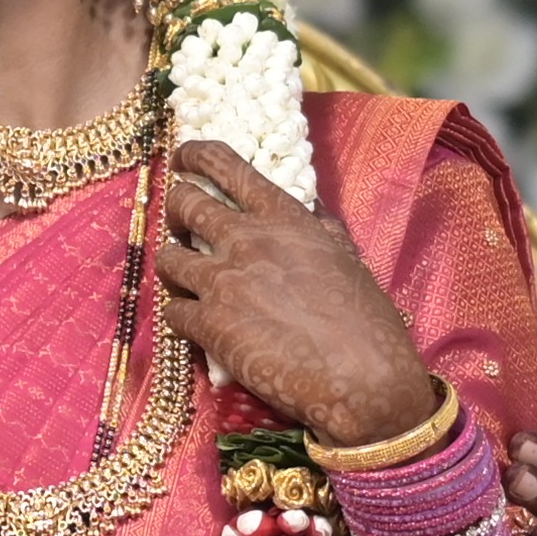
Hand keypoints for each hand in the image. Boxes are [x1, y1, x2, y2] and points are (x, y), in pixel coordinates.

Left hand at [151, 140, 442, 447]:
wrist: (364, 380)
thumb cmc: (369, 323)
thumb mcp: (349, 260)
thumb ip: (320, 230)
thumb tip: (310, 212)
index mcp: (285, 218)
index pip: (225, 164)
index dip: (195, 155)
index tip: (184, 158)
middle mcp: (247, 241)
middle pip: (183, 203)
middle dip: (175, 210)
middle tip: (180, 223)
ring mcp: (223, 283)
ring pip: (167, 258)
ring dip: (172, 267)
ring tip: (184, 278)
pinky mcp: (210, 327)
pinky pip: (172, 312)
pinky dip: (180, 316)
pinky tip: (195, 325)